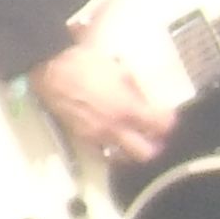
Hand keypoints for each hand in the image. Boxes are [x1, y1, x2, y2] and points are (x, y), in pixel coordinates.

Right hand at [31, 42, 173, 169]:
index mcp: (127, 108)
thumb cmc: (85, 62)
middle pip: (146, 152)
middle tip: (154, 134)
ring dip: (132, 149)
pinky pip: (102, 150)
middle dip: (154, 145)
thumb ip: (135, 87)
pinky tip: (110, 137)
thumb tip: (144, 97)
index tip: (168, 117)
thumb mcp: (119, 68)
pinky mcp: (81, 137)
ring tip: (134, 139)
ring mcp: (97, 135)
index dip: (168, 121)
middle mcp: (114, 128)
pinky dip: (110, 147)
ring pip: (123, 156)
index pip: (160, 125)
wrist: (51, 68)